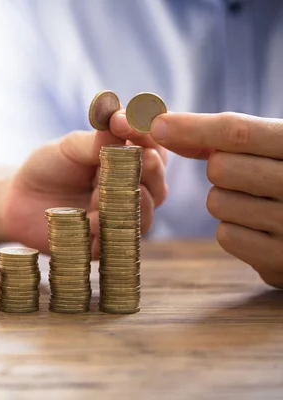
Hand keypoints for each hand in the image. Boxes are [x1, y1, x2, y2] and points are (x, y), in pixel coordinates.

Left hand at [1, 117, 167, 257]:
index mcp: (131, 166)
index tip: (122, 121)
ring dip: (127, 202)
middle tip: (136, 158)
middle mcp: (133, 195)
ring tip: (102, 190)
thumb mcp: (71, 147)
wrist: (18, 197)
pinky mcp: (102, 247)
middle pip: (157, 188)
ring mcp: (119, 222)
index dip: (145, 136)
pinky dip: (107, 229)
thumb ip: (98, 139)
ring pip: (143, 218)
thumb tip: (121, 118)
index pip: (155, 152)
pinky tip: (92, 219)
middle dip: (147, 171)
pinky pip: (115, 242)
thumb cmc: (49, 166)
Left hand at [146, 111, 282, 287]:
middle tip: (245, 176)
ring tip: (258, 203)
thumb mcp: (268, 150)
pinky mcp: (280, 258)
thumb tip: (160, 127)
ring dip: (225, 201)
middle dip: (217, 169)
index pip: (237, 131)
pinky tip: (260, 228)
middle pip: (220, 168)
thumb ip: (222, 138)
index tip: (156, 125)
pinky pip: (226, 236)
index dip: (191, 127)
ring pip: (217, 203)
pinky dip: (234, 231)